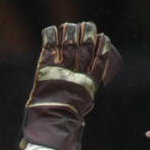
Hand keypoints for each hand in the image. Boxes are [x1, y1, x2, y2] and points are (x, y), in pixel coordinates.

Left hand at [20, 21, 122, 149]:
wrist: (51, 125)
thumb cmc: (67, 119)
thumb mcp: (83, 105)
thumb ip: (86, 91)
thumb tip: (89, 85)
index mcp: (89, 84)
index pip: (100, 60)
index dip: (102, 47)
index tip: (103, 37)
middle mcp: (78, 74)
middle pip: (86, 48)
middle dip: (88, 33)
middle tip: (87, 25)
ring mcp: (62, 70)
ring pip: (70, 44)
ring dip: (70, 31)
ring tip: (70, 26)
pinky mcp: (46, 68)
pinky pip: (50, 46)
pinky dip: (51, 35)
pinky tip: (52, 30)